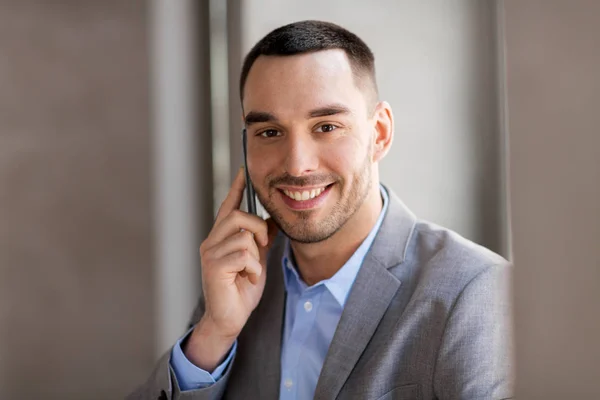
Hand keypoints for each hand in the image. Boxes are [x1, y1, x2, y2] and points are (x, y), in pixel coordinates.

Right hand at [185, 167, 277, 369]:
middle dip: (258, 229)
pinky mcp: (213, 267)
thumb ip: (262, 239)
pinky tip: (247, 279)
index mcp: (221, 236)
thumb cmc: (241, 288)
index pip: (229, 205)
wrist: (230, 318)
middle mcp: (211, 241)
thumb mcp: (257, 259)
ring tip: (251, 271)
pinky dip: (253, 268)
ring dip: (256, 256)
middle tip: (263, 246)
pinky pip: (243, 255)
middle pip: (238, 216)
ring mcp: (210, 253)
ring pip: (244, 237)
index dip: (237, 187)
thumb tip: (273, 220)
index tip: (245, 169)